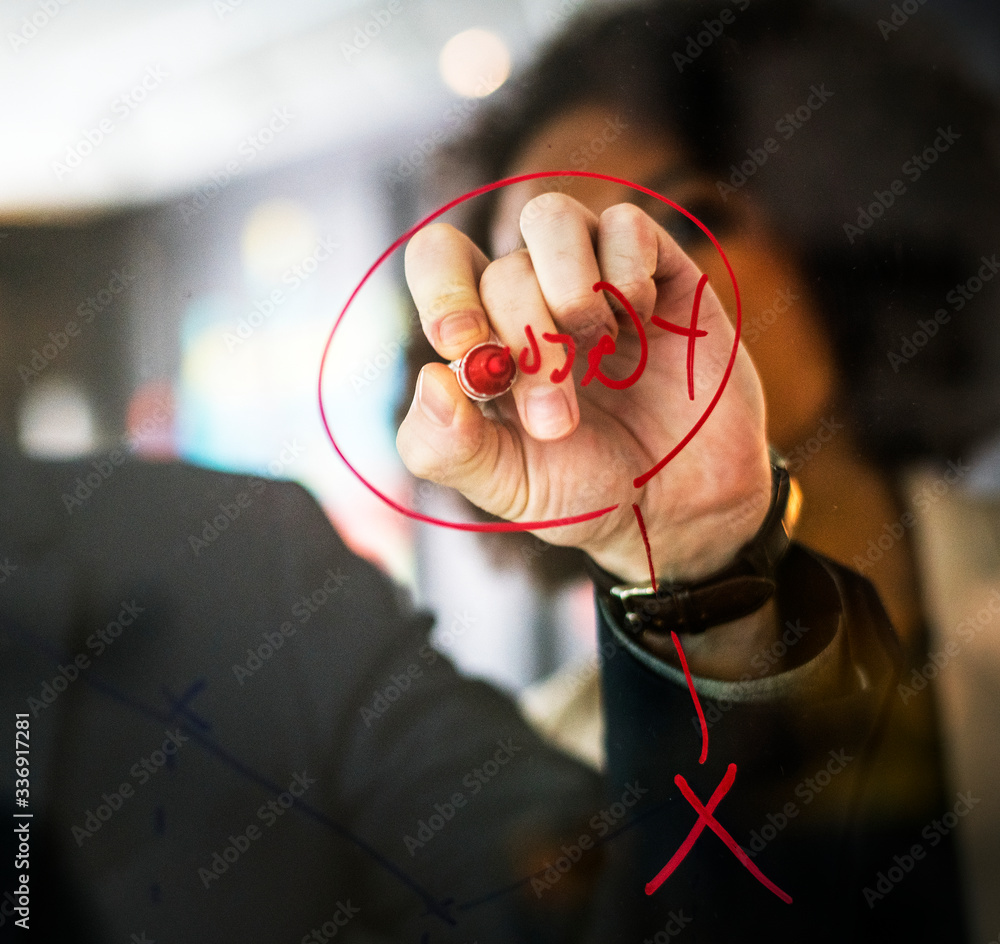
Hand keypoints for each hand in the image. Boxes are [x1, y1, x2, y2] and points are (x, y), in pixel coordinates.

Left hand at [396, 193, 770, 584]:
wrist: (682, 507)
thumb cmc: (587, 492)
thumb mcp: (506, 487)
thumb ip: (445, 448)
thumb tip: (430, 380)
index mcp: (485, 335)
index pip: (440, 259)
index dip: (442, 288)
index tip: (464, 346)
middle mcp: (534, 295)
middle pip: (503, 269)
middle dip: (527, 347)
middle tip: (554, 421)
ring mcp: (595, 278)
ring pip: (551, 216)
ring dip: (568, 292)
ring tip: (601, 352)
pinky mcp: (659, 270)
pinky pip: (626, 225)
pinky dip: (626, 274)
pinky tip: (642, 324)